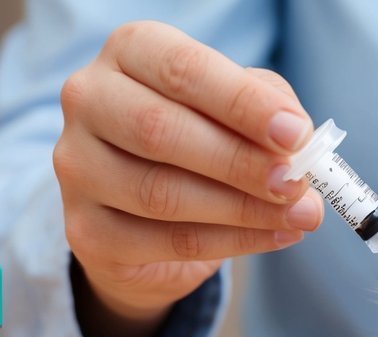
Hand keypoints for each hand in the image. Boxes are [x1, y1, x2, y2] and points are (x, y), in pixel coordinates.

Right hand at [53, 21, 324, 336]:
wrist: (144, 212)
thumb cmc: (197, 140)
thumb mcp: (234, 108)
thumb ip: (267, 111)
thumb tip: (299, 147)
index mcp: (129, 52)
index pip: (182, 70)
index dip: (242, 103)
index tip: (295, 134)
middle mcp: (89, 101)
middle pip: (161, 131)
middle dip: (240, 161)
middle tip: (296, 182)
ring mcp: (77, 168)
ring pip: (161, 193)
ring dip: (242, 209)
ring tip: (297, 216)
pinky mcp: (85, 230)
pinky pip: (163, 242)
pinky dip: (228, 243)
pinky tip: (272, 237)